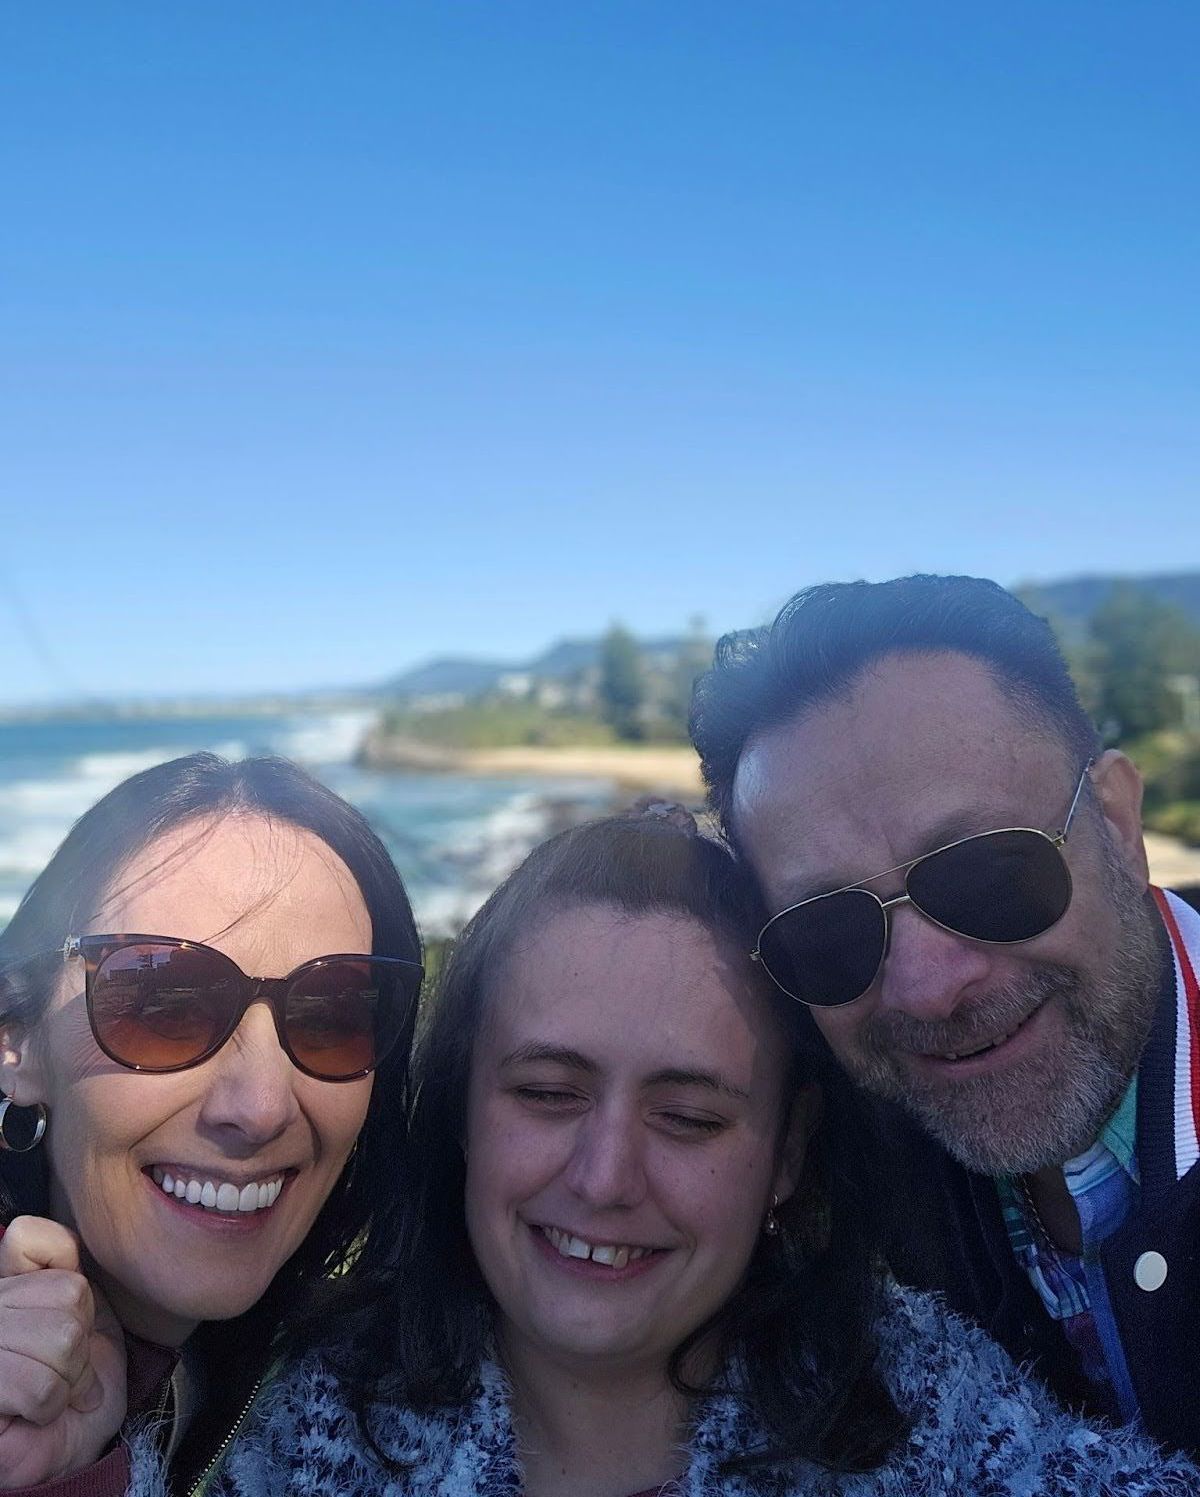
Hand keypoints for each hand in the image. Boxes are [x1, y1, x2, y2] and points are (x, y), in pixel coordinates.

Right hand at [0, 1216, 127, 1488]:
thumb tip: (21, 1230)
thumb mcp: (81, 1303)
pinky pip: (41, 1386)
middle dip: (79, 1341)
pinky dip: (52, 1406)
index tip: (66, 1325)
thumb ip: (57, 1257)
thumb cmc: (78, 1374)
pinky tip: (35, 1414)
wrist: (71, 1441)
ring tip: (51, 1392)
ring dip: (69, 1377)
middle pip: (66, 1295)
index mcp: (0, 1287)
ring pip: (60, 1340)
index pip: (30, 1239)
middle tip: (62, 1370)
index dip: (72, 1289)